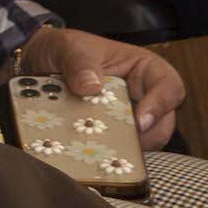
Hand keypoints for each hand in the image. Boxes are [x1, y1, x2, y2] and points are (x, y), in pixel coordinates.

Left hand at [17, 26, 182, 150]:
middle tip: (120, 145)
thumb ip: (79, 63)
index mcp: (142, 68)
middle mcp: (141, 95)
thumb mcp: (68, 48)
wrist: (38, 63)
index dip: (161, 106)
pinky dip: (109, 156)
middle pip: (162, 123)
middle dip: (146, 137)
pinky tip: (90, 159)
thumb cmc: (62, 49)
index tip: (139, 122)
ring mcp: (127, 118)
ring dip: (126, 150)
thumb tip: (92, 86)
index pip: (169, 86)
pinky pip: (120, 151)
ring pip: (143, 142)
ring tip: (101, 153)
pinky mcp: (112, 135)